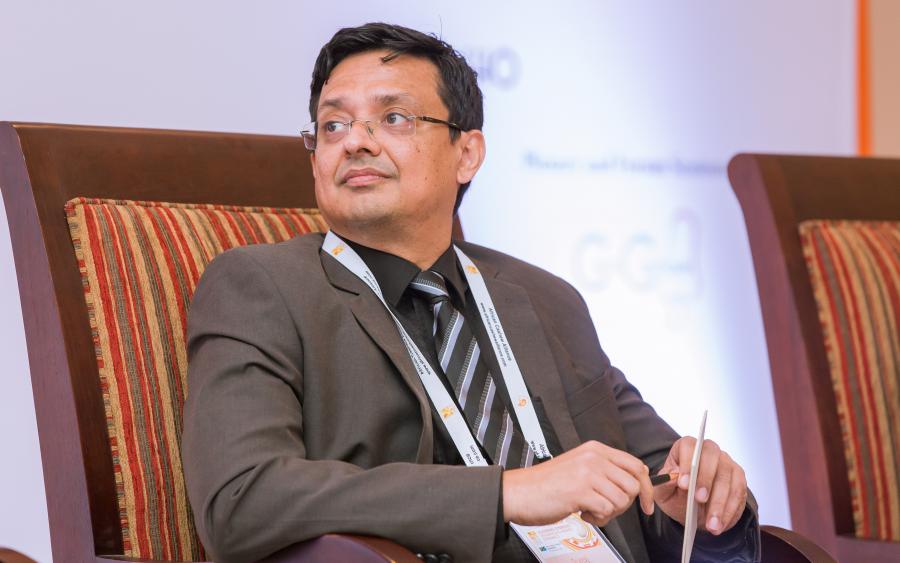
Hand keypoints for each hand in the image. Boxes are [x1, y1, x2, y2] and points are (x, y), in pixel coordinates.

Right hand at [502, 440, 654, 527]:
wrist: (519, 491)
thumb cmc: (546, 484)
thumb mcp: (579, 466)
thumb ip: (604, 469)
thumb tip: (634, 482)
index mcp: (595, 449)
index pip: (636, 465)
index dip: (646, 488)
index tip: (646, 503)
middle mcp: (594, 458)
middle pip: (633, 485)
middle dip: (625, 504)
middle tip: (606, 508)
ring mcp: (587, 473)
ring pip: (622, 500)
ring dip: (609, 513)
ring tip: (590, 509)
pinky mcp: (580, 491)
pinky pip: (607, 510)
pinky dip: (598, 519)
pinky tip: (582, 513)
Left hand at [653, 437, 747, 534]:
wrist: (692, 509)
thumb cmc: (676, 494)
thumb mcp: (664, 492)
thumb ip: (664, 484)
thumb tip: (671, 476)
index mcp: (686, 447)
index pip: (688, 446)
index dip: (686, 463)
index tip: (683, 484)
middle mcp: (708, 451)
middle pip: (712, 456)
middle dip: (706, 480)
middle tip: (699, 500)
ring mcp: (726, 463)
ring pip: (727, 477)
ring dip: (719, 502)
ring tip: (710, 523)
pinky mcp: (738, 479)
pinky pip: (738, 492)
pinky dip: (729, 511)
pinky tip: (720, 524)